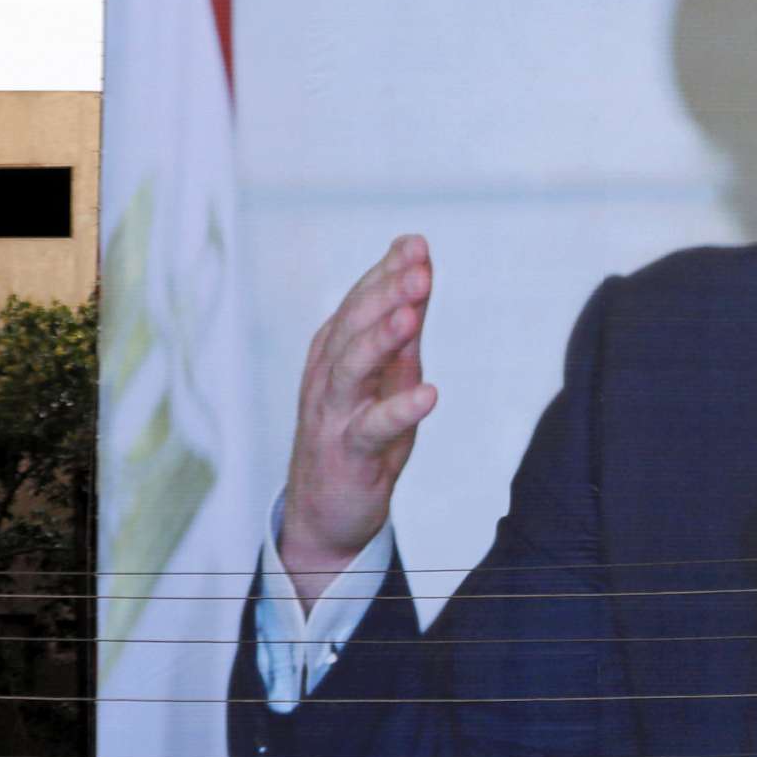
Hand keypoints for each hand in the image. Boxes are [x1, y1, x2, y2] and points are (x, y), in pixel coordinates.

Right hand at [279, 236, 439, 604]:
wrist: (327, 512)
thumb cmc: (360, 436)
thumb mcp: (388, 376)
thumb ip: (403, 330)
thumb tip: (420, 273)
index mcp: (334, 351)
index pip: (359, 302)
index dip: (386, 272)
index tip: (417, 243)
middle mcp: (327, 376)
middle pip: (352, 326)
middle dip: (386, 293)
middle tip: (419, 268)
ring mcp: (333, 414)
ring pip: (351, 368)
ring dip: (383, 339)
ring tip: (413, 315)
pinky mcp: (347, 453)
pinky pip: (371, 428)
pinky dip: (399, 410)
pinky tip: (429, 394)